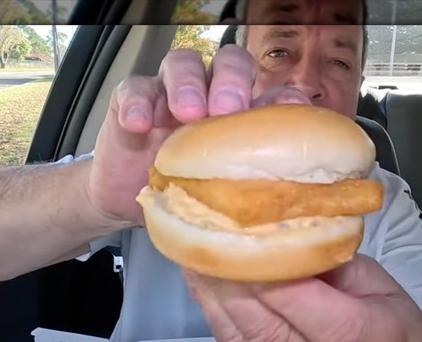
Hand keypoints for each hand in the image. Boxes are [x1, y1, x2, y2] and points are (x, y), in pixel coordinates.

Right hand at [86, 45, 310, 225]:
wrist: (130, 201)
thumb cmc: (183, 191)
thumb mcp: (220, 191)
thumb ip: (250, 183)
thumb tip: (291, 197)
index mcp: (241, 113)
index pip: (271, 91)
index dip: (282, 96)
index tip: (290, 113)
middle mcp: (209, 93)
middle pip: (229, 62)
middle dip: (232, 80)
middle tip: (228, 110)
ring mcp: (169, 92)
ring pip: (182, 63)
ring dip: (187, 84)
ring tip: (187, 113)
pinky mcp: (131, 100)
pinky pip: (133, 88)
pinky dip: (137, 103)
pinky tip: (139, 125)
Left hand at [183, 255, 421, 341]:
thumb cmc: (390, 329)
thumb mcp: (384, 286)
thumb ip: (336, 263)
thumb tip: (283, 233)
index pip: (331, 324)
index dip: (284, 287)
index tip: (251, 245)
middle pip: (277, 338)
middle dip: (235, 286)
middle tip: (208, 242)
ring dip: (215, 301)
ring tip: (195, 259)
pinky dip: (216, 319)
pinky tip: (205, 290)